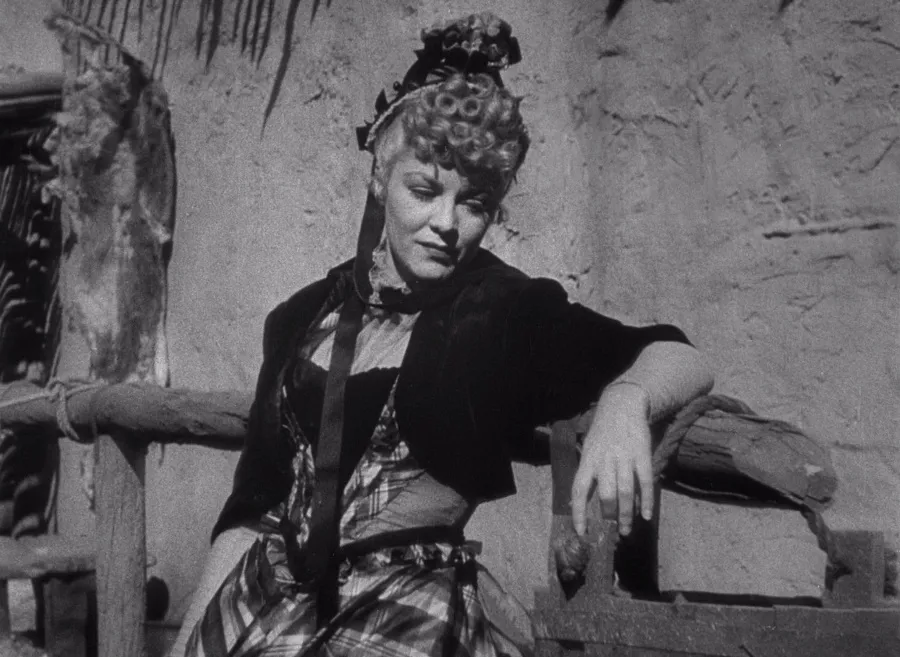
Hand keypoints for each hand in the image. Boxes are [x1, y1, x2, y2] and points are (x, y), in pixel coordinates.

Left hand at [570, 382, 652, 536]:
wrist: (622, 406)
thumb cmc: (603, 432)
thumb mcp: (589, 449)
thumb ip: (588, 472)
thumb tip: (582, 501)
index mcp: (588, 460)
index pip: (579, 490)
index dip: (579, 512)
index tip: (581, 532)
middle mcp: (604, 460)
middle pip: (606, 495)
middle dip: (609, 517)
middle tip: (612, 531)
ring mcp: (624, 458)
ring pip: (626, 492)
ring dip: (626, 515)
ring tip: (627, 530)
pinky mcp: (642, 455)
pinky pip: (645, 482)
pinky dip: (647, 501)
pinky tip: (646, 515)